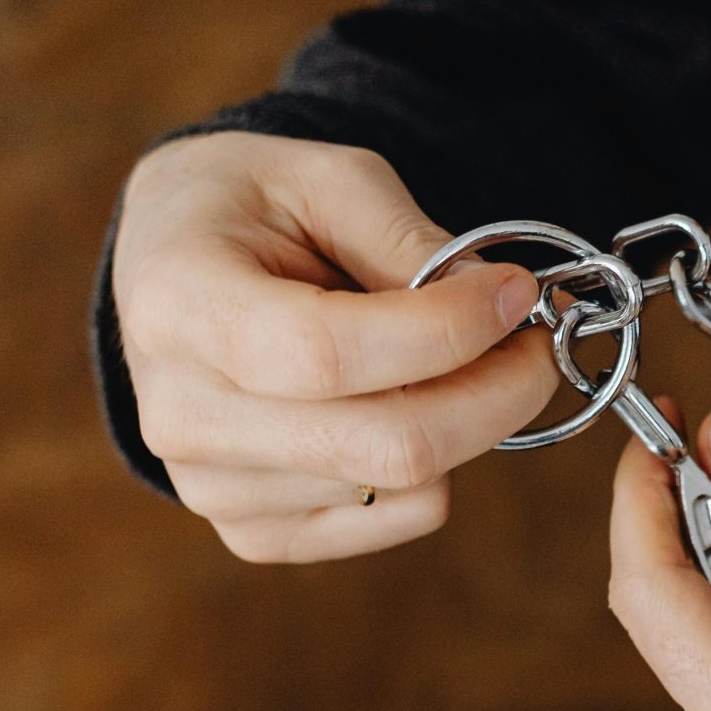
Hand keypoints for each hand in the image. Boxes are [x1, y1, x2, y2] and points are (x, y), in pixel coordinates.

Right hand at [113, 133, 556, 560]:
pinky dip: (435, 465)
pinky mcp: (254, 531)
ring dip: (467, 417)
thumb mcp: (326, 178)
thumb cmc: (252, 209)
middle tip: (537, 341)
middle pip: (384, 444)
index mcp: (180, 304)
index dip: (445, 331)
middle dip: (496, 391)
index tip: (516, 293)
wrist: (172, 271)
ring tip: (458, 355)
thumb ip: (408, 239)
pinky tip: (408, 402)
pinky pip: (395, 518)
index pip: (329, 353)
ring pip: (404, 482)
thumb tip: (500, 307)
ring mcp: (211, 487)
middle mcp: (181, 413)